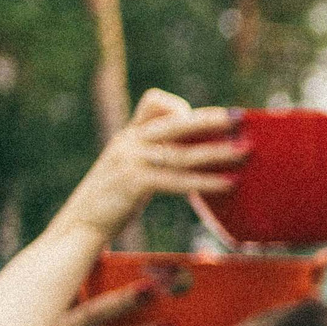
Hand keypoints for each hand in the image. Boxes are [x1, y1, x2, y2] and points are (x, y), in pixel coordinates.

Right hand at [47, 90, 239, 244]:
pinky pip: (177, 179)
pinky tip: (228, 184)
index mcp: (130, 135)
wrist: (81, 223)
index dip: (180, 105)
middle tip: (240, 119)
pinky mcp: (133, 182)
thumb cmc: (112, 199)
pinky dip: (205, 181)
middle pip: (175, 121)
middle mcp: (129, 141)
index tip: (210, 114)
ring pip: (181, 152)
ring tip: (245, 151)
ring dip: (217, 152)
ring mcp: (130, 160)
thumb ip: (154, 155)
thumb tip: (192, 154)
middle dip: (210, 119)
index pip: (153, 102)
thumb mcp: (130, 167)